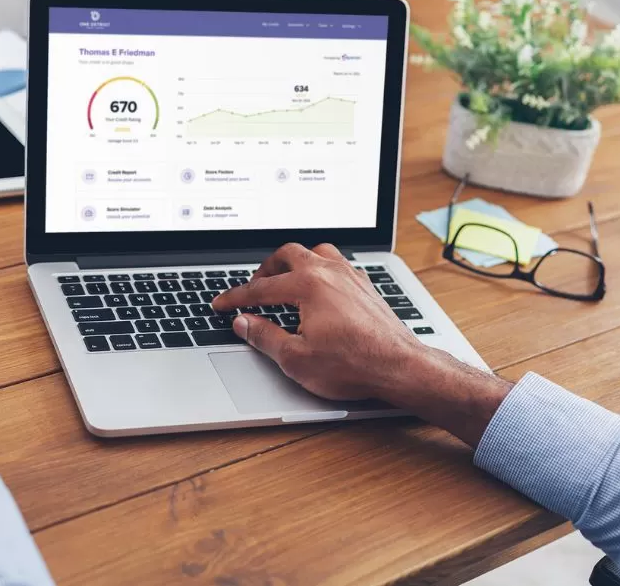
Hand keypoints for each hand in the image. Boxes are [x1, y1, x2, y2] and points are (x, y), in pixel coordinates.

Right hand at [212, 243, 511, 446]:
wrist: (399, 366)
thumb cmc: (353, 364)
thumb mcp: (295, 358)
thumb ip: (264, 336)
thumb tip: (243, 323)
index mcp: (307, 285)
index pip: (260, 288)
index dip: (235, 298)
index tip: (220, 304)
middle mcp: (329, 272)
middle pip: (287, 255)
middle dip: (264, 269)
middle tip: (252, 287)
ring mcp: (350, 276)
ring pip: (315, 252)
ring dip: (295, 262)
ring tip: (283, 279)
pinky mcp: (365, 286)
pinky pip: (336, 264)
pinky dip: (318, 269)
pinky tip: (318, 287)